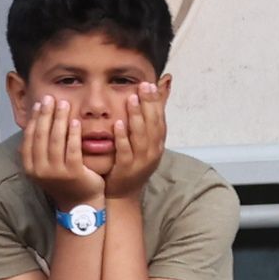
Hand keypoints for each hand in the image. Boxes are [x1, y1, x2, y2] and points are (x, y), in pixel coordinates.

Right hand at [17, 102, 99, 204]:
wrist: (81, 203)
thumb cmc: (65, 182)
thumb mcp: (46, 167)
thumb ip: (40, 149)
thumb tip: (37, 122)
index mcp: (30, 167)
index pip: (30, 137)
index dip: (34, 119)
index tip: (40, 104)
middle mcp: (40, 170)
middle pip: (41, 136)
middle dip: (46, 114)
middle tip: (51, 98)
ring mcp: (56, 172)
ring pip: (56, 140)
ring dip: (60, 119)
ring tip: (64, 105)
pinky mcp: (73, 173)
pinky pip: (72, 148)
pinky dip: (73, 133)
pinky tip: (76, 121)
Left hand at [99, 80, 167, 194]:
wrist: (123, 195)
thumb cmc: (132, 164)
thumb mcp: (145, 143)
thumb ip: (149, 120)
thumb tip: (160, 97)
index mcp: (157, 144)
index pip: (159, 119)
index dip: (156, 102)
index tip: (151, 84)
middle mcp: (153, 151)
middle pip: (153, 125)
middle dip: (148, 104)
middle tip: (143, 86)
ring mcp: (140, 161)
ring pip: (140, 136)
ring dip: (136, 116)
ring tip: (131, 99)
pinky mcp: (126, 169)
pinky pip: (125, 151)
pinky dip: (122, 137)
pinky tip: (117, 124)